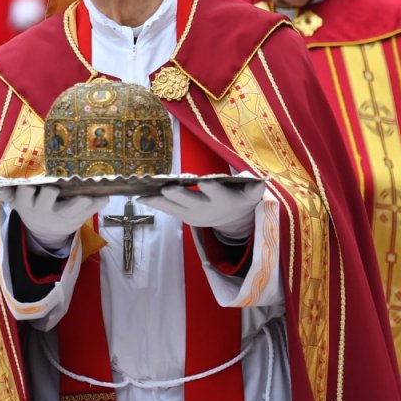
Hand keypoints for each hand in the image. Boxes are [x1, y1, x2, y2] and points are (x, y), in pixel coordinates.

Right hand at [0, 185, 107, 250]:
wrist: (45, 233)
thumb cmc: (32, 207)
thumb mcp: (18, 202)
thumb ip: (7, 192)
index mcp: (27, 205)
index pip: (25, 192)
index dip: (29, 184)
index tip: (33, 177)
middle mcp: (45, 211)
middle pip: (49, 196)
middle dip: (53, 189)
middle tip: (57, 182)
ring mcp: (63, 216)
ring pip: (74, 206)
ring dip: (81, 196)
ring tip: (88, 188)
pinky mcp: (78, 219)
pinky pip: (92, 210)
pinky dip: (100, 202)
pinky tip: (106, 195)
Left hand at [139, 180, 264, 239]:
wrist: (232, 219)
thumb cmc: (241, 198)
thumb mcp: (251, 194)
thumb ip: (254, 187)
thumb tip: (261, 180)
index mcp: (225, 200)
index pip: (218, 193)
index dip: (211, 188)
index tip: (203, 181)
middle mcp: (207, 209)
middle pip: (192, 201)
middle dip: (179, 194)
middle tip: (168, 187)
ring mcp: (193, 214)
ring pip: (174, 206)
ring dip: (159, 200)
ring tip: (142, 194)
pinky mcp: (183, 216)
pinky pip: (167, 209)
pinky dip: (154, 203)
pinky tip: (139, 197)